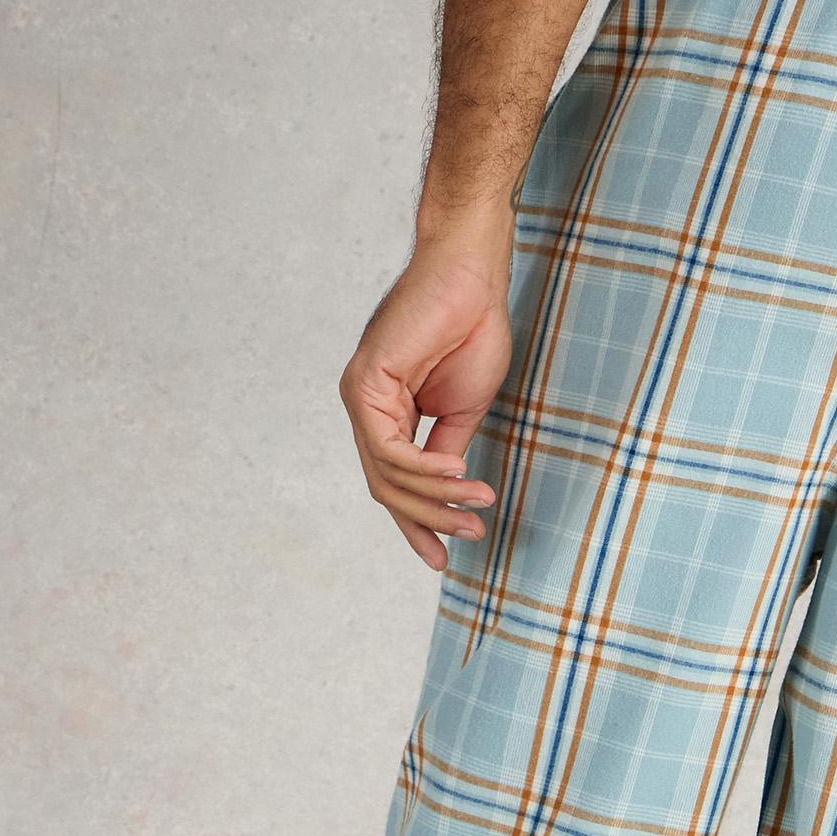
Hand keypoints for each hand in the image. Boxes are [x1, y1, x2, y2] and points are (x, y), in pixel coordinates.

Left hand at [339, 211, 515, 571]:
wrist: (472, 277)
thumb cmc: (471, 329)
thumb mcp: (462, 409)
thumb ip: (444, 451)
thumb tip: (441, 492)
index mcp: (386, 414)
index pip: (393, 483)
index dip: (418, 524)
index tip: (443, 558)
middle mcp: (365, 408)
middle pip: (386, 488)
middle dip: (429, 520)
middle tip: (470, 536)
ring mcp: (360, 396)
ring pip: (387, 476)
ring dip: (436, 498)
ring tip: (476, 503)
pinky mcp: (365, 383)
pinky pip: (390, 450)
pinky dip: (426, 470)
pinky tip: (459, 473)